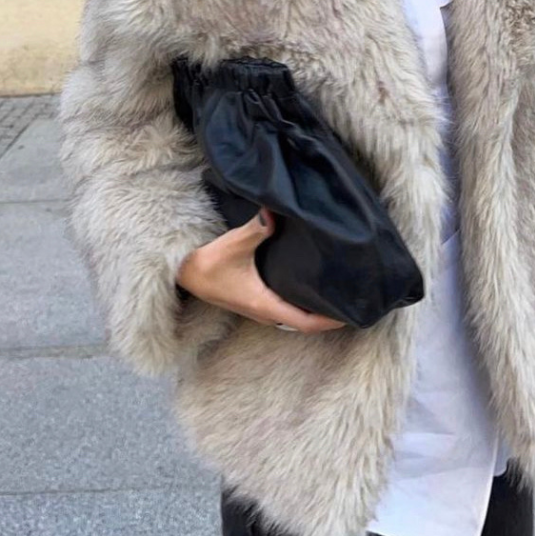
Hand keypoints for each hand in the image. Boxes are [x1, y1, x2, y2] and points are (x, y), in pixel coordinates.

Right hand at [175, 208, 346, 334]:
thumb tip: (273, 212)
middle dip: (329, 316)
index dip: (330, 321)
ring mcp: (259, 308)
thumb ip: (256, 229)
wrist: (183, 274)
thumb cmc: (207, 263)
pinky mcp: (254, 300)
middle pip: (305, 322)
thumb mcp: (233, 244)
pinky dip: (302, 303)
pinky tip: (310, 285)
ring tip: (336, 293)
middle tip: (352, 300)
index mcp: (266, 305)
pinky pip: (285, 308)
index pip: (306, 323)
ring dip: (315, 310)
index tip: (352, 314)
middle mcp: (265, 312)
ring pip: (294, 316)